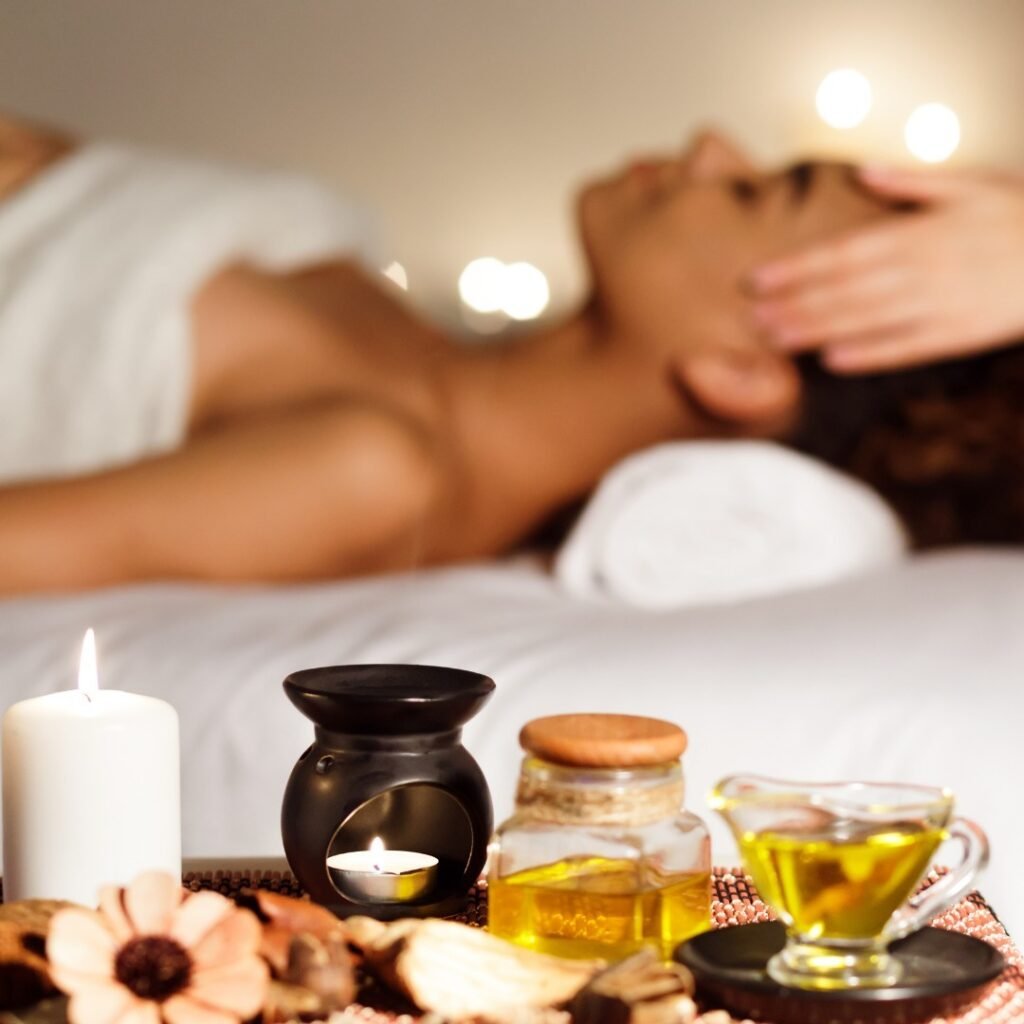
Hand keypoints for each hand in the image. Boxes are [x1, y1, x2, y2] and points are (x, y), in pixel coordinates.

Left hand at [747, 165, 1023, 372]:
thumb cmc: (1021, 214)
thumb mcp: (973, 184)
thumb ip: (913, 182)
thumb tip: (864, 171)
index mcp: (920, 232)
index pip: (843, 252)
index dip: (796, 268)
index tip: (757, 278)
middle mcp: (923, 269)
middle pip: (844, 291)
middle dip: (794, 305)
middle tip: (749, 319)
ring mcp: (940, 304)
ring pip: (867, 321)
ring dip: (817, 332)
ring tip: (775, 341)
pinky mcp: (959, 334)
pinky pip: (907, 348)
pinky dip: (870, 355)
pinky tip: (833, 363)